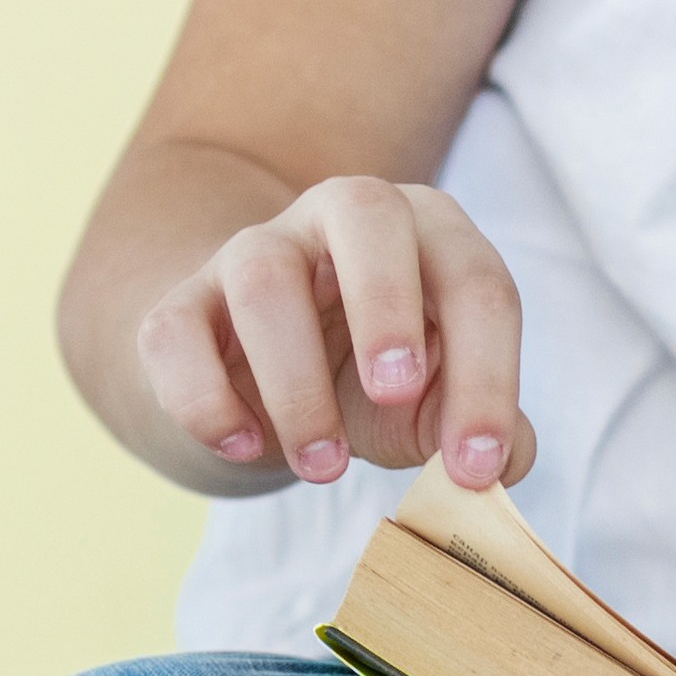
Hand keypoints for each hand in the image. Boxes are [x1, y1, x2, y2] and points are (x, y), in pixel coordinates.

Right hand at [132, 176, 532, 492]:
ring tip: (324, 465)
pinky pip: (174, 330)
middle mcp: (341, 218)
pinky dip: (204, 397)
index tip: (475, 465)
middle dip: (386, 302)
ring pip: (262, 274)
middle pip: (364, 210)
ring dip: (296, 380)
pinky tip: (245, 446)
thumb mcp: (434, 404)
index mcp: (427, 233)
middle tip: (396, 393)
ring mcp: (254, 250)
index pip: (474, 279)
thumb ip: (481, 427)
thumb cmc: (371, 381)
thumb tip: (501, 458)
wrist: (266, 376)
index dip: (486, 373)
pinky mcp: (183, 303)